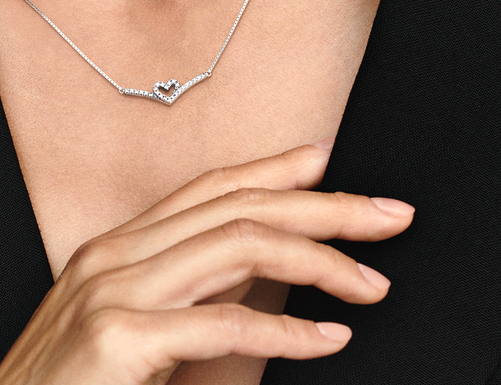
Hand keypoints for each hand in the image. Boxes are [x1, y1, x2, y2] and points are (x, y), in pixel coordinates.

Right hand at [0, 142, 414, 384]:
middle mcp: (115, 254)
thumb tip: (254, 288)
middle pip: (237, 207)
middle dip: (321, 206)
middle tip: (387, 215)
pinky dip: (286, 334)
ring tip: (370, 281)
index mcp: (117, 247)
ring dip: (318, 260)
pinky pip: (222, 325)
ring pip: (238, 246)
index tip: (326, 160)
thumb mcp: (124, 330)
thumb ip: (178, 299)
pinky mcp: (118, 338)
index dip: (273, 168)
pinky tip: (330, 341)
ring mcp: (113, 291)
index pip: (209, 187)